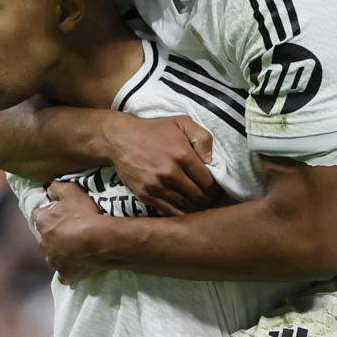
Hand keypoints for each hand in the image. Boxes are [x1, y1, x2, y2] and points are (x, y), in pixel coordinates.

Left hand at [34, 181, 115, 283]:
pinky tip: (79, 265)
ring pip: (53, 256)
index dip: (50, 214)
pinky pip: (65, 273)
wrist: (101, 241)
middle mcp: (42, 243)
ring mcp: (53, 261)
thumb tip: (49, 189)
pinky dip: (70, 270)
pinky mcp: (65, 274)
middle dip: (54, 235)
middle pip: (45, 237)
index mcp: (42, 222)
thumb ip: (56, 187)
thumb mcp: (71, 190)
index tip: (62, 214)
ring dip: (61, 252)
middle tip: (71, 231)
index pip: (39, 215)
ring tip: (77, 248)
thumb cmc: (85, 213)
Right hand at [105, 115, 220, 213]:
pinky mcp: (145, 195)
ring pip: (185, 205)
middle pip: (198, 195)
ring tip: (200, 205)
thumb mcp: (181, 123)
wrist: (120, 138)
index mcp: (182, 154)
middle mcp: (170, 172)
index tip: (216, 190)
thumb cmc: (154, 130)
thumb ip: (202, 138)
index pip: (208, 181)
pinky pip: (168, 210)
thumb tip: (212, 162)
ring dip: (195, 208)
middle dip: (208, 199)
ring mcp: (156, 185)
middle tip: (210, 199)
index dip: (215, 188)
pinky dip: (180, 213)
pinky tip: (185, 210)